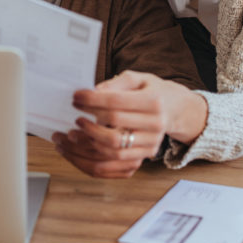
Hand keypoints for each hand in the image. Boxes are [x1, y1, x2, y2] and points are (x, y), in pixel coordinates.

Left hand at [52, 71, 207, 178]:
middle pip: (113, 126)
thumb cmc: (151, 91)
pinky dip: (93, 159)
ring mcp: (151, 144)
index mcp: (153, 102)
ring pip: (112, 149)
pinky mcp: (144, 157)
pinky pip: (114, 164)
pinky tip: (78, 150)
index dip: (92, 100)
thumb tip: (94, 92)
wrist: (173, 110)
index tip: (75, 97)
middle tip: (72, 116)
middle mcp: (155, 125)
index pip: (116, 103)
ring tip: (69, 134)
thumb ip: (116, 84)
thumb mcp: (138, 79)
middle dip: (87, 122)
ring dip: (86, 143)